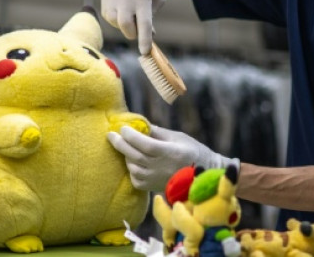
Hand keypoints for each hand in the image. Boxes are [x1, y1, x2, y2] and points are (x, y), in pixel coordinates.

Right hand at [101, 0, 167, 54]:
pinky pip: (107, 13)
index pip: (143, 22)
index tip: (145, 51)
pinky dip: (116, 17)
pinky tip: (123, 8)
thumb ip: (150, 18)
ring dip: (123, 24)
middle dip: (132, 33)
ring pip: (113, 20)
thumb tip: (143, 37)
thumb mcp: (159, 1)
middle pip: (125, 24)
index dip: (144, 39)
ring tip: (131, 15)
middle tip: (138, 31)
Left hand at [107, 124, 238, 191]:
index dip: (131, 135)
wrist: (202, 177)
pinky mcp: (153, 188)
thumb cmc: (193, 152)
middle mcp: (160, 168)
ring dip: (126, 156)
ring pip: (132, 167)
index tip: (123, 127)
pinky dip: (131, 169)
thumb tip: (140, 124)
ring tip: (126, 147)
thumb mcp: (178, 137)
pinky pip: (135, 179)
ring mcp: (156, 180)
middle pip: (134, 156)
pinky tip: (134, 162)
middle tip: (111, 134)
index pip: (144, 144)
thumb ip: (158, 132)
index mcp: (169, 152)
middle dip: (120, 144)